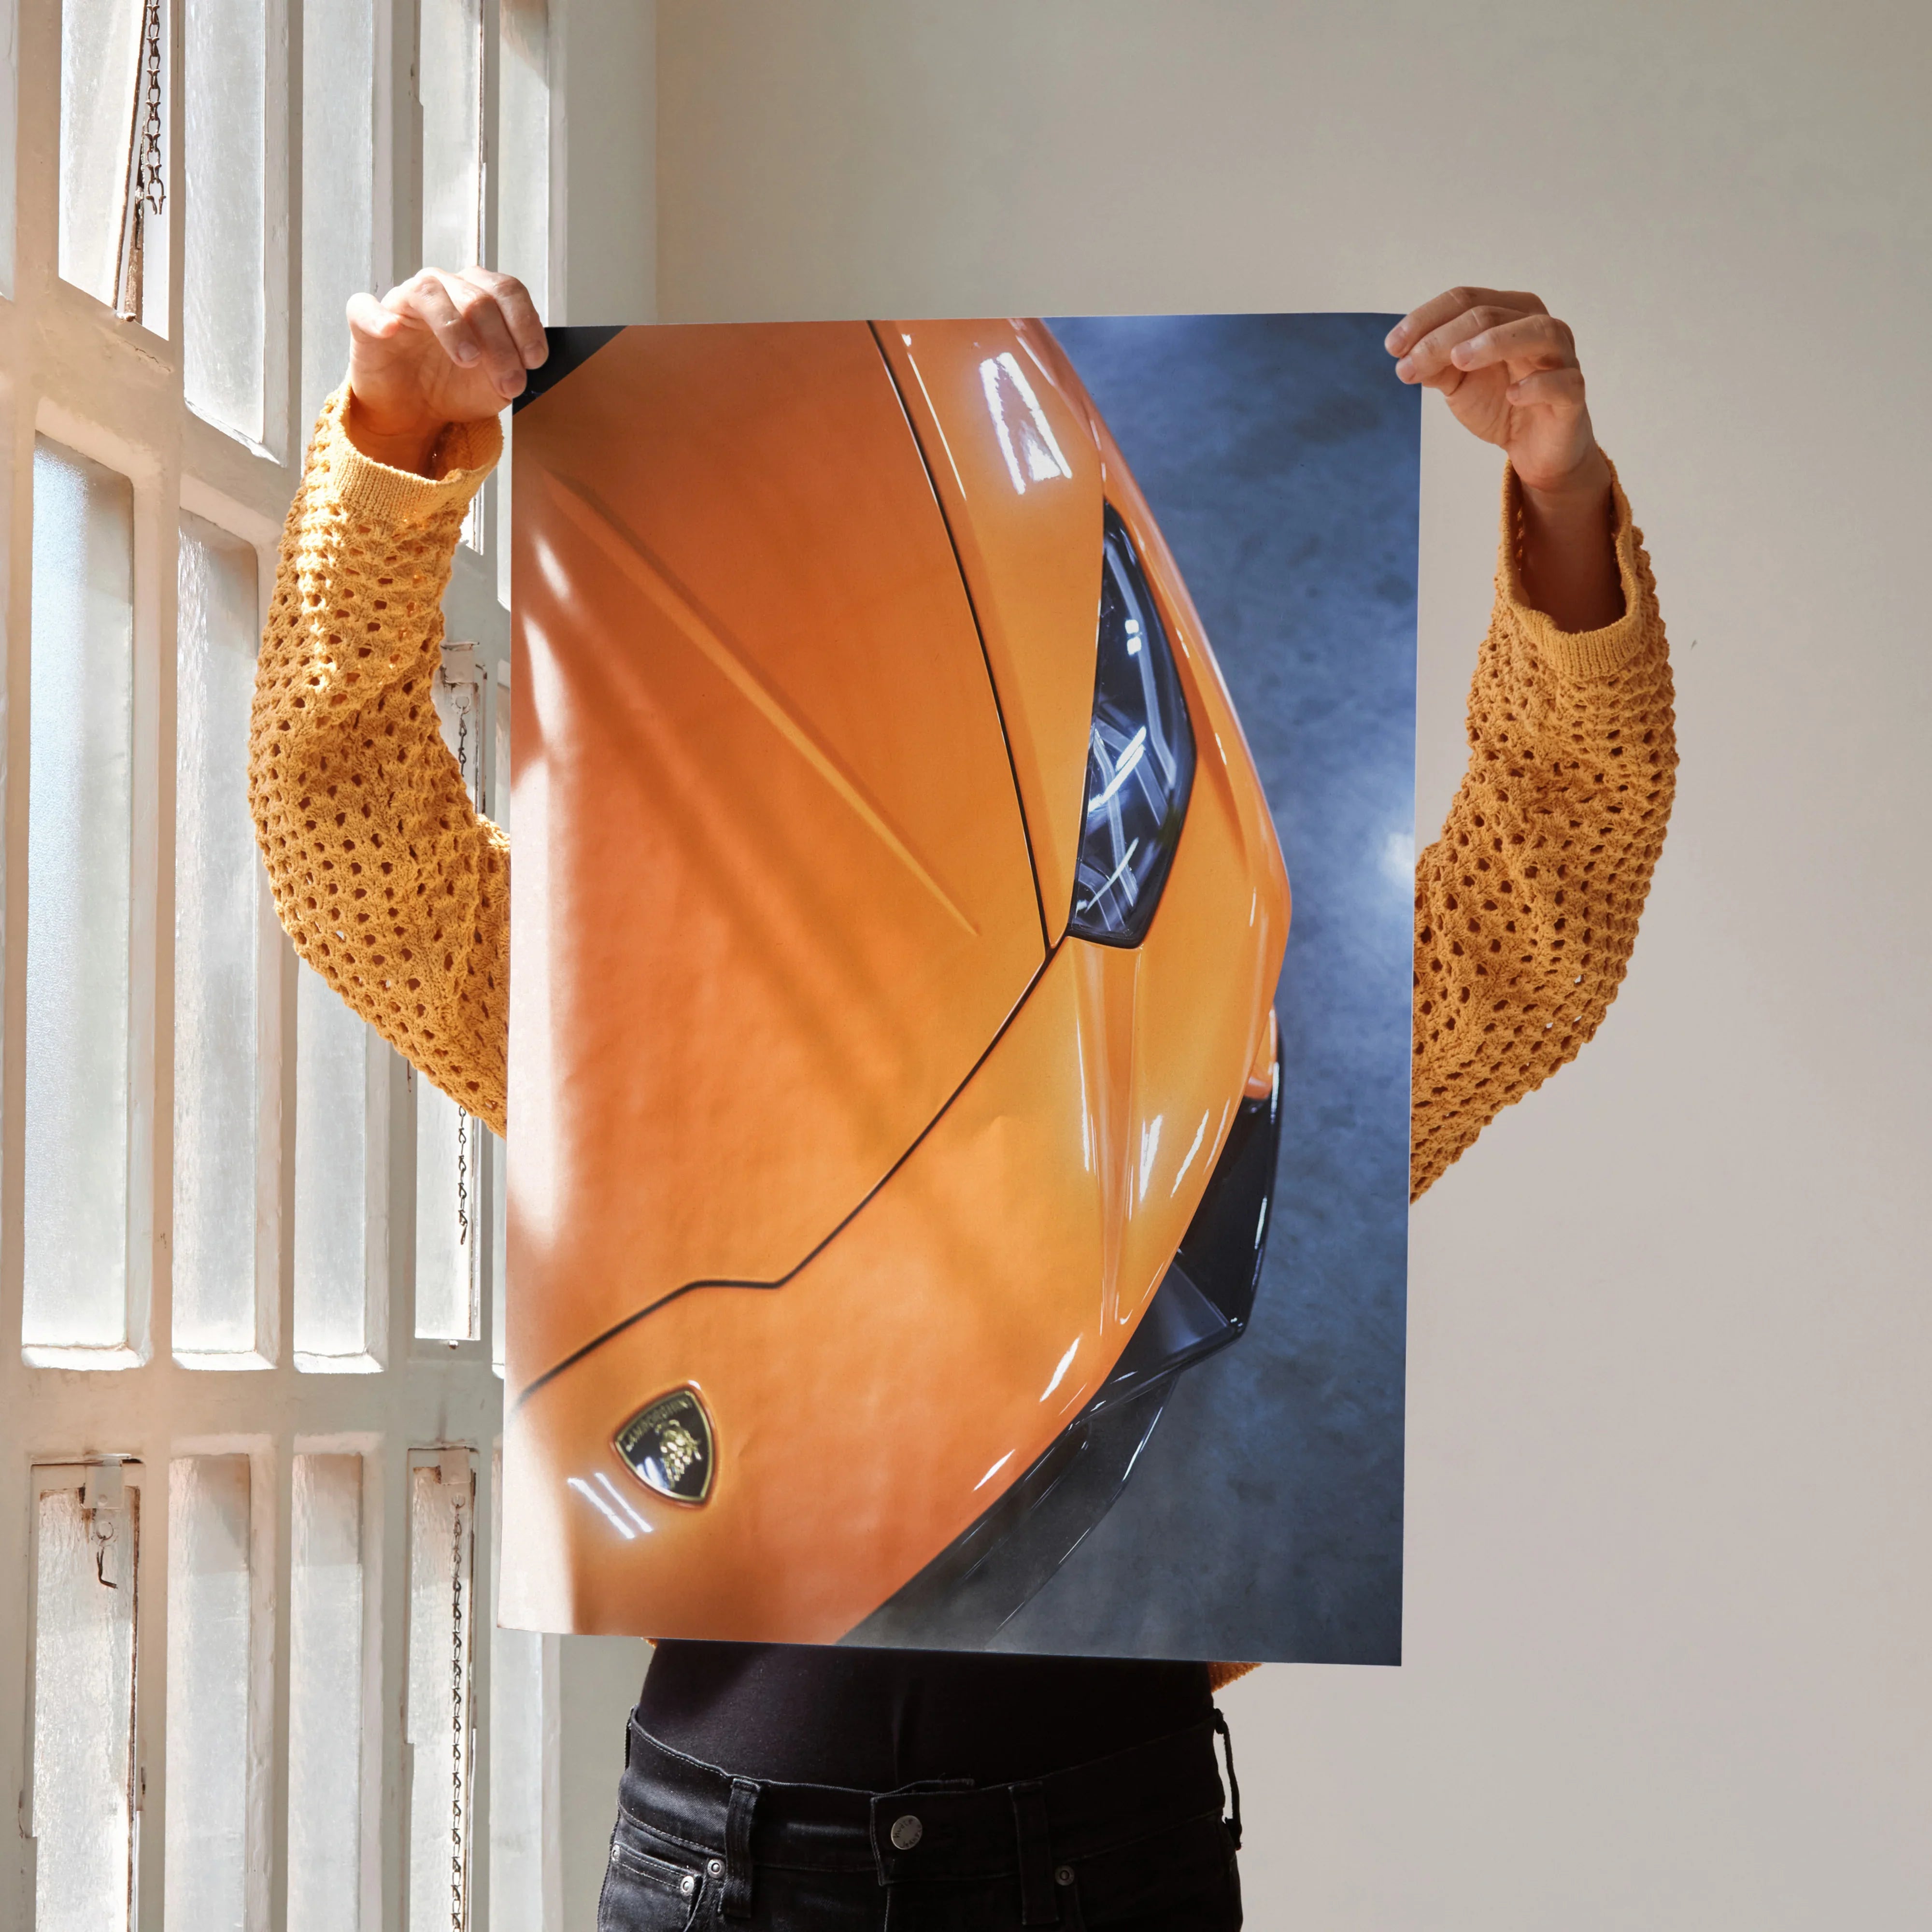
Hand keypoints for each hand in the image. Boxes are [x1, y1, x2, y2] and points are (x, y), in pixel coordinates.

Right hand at [344, 267, 546, 474]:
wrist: (414, 413)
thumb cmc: (455, 387)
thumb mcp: (496, 384)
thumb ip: (513, 368)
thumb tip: (526, 362)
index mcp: (477, 295)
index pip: (507, 291)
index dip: (525, 323)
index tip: (536, 361)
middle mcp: (443, 288)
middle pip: (477, 297)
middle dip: (500, 343)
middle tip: (509, 382)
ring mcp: (404, 301)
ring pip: (430, 293)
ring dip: (454, 327)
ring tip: (469, 360)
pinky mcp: (366, 321)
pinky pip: (365, 307)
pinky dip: (378, 316)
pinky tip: (391, 330)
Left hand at [1388, 287, 1621, 629]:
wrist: (1533, 448)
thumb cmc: (1499, 402)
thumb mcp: (1458, 383)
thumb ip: (1435, 365)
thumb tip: (1405, 357)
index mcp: (1509, 313)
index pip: (1466, 300)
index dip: (1426, 319)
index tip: (1392, 347)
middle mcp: (1538, 326)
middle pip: (1491, 314)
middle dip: (1444, 338)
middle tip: (1410, 364)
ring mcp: (1561, 358)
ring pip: (1537, 332)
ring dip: (1495, 342)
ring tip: (1458, 360)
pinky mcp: (1573, 394)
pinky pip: (1562, 382)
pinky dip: (1537, 385)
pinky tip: (1512, 394)